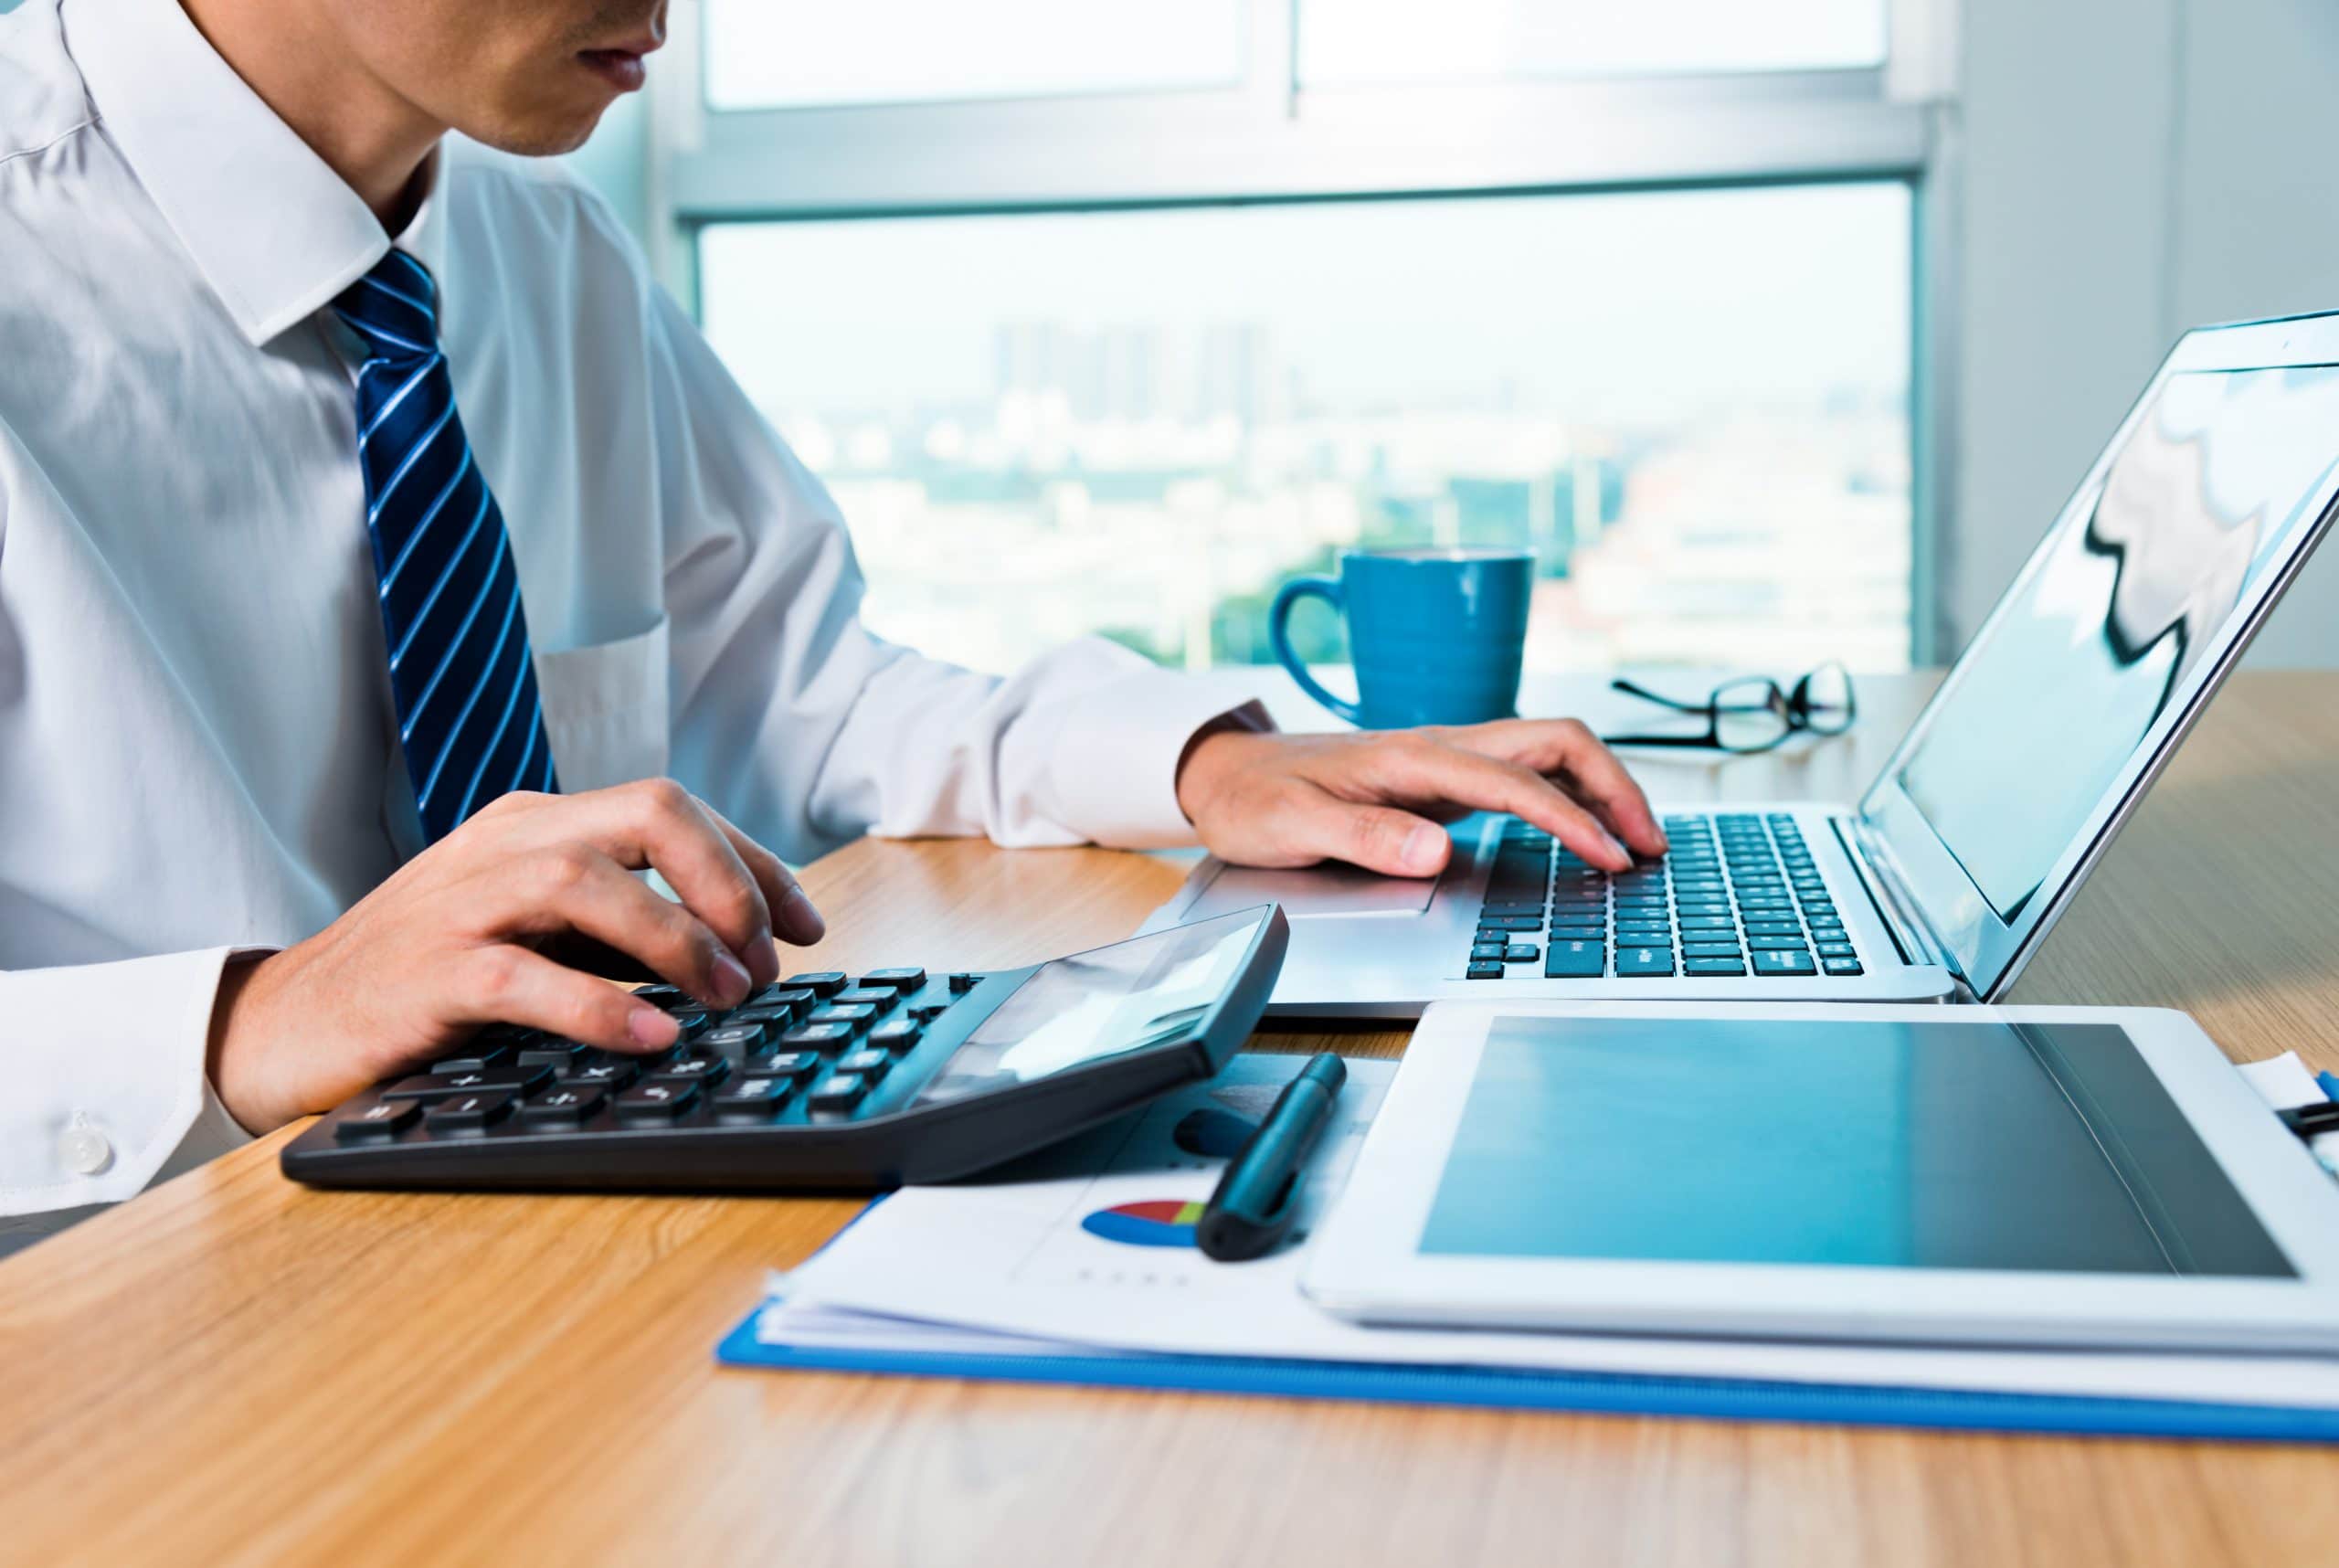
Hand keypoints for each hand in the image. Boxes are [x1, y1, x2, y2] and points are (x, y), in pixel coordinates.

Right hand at [205, 780, 824, 1133]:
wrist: (286, 1024)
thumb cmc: (428, 978)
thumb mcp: (533, 929)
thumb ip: (616, 922)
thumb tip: (738, 951)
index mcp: (540, 825)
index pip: (672, 810)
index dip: (753, 863)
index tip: (806, 926)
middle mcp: (508, 845)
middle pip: (647, 813)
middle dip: (727, 879)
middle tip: (769, 957)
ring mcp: (464, 903)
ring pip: (593, 882)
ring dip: (680, 940)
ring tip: (730, 996)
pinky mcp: (427, 973)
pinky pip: (525, 976)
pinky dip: (600, 1007)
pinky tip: (652, 1039)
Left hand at [1174, 720, 1666, 877]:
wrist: (1224, 773)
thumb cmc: (1256, 798)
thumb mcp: (1295, 825)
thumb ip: (1365, 836)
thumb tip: (1436, 848)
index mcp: (1412, 756)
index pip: (1517, 779)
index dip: (1573, 820)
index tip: (1612, 859)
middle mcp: (1439, 747)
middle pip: (1555, 741)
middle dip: (1614, 786)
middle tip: (1651, 844)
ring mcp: (1445, 760)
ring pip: (1547, 751)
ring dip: (1600, 787)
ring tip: (1639, 839)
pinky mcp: (1441, 779)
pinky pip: (1524, 775)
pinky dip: (1569, 796)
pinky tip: (1584, 831)